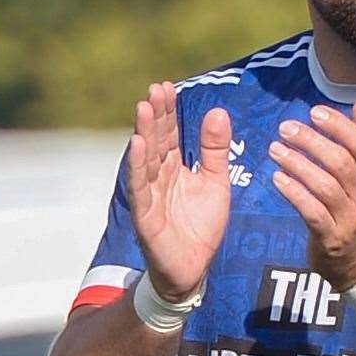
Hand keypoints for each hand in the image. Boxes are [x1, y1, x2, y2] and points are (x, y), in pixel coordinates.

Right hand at [126, 80, 231, 302]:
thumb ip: (215, 150)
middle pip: (156, 141)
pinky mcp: (145, 215)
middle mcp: (158, 177)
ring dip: (144, 133)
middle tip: (156, 89)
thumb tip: (217, 111)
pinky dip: (138, 166)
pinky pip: (140, 187)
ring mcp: (149, 195)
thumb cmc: (200, 226)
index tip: (167, 86)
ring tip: (145, 108)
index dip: (169, 112)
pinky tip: (138, 144)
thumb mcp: (216, 182)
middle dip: (156, 115)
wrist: (193, 269)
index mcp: (174, 168)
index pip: (170, 134)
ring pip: (145, 159)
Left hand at [269, 100, 355, 290]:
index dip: (339, 126)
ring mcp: (350, 218)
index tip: (314, 112)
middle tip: (286, 128)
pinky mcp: (332, 238)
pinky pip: (312, 212)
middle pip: (341, 162)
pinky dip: (294, 193)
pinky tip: (277, 178)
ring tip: (275, 149)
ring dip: (298, 165)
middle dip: (311, 141)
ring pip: (325, 186)